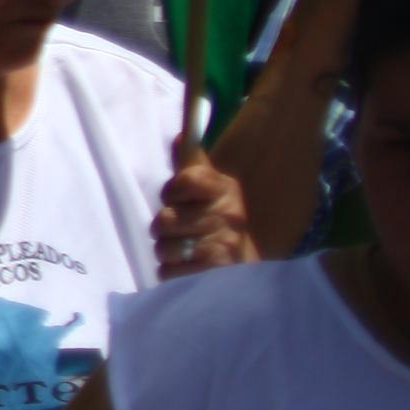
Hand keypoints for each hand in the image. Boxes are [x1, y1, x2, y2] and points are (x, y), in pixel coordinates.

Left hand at [155, 141, 253, 276]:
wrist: (246, 264)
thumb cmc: (217, 220)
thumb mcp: (209, 188)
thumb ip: (191, 163)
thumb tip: (179, 136)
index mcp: (223, 188)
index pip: (183, 180)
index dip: (170, 193)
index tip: (176, 199)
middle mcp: (228, 214)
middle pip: (164, 219)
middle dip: (163, 229)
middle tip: (179, 232)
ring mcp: (224, 244)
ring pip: (163, 247)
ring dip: (166, 252)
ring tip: (184, 251)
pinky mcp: (217, 273)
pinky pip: (168, 271)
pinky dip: (171, 272)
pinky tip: (188, 269)